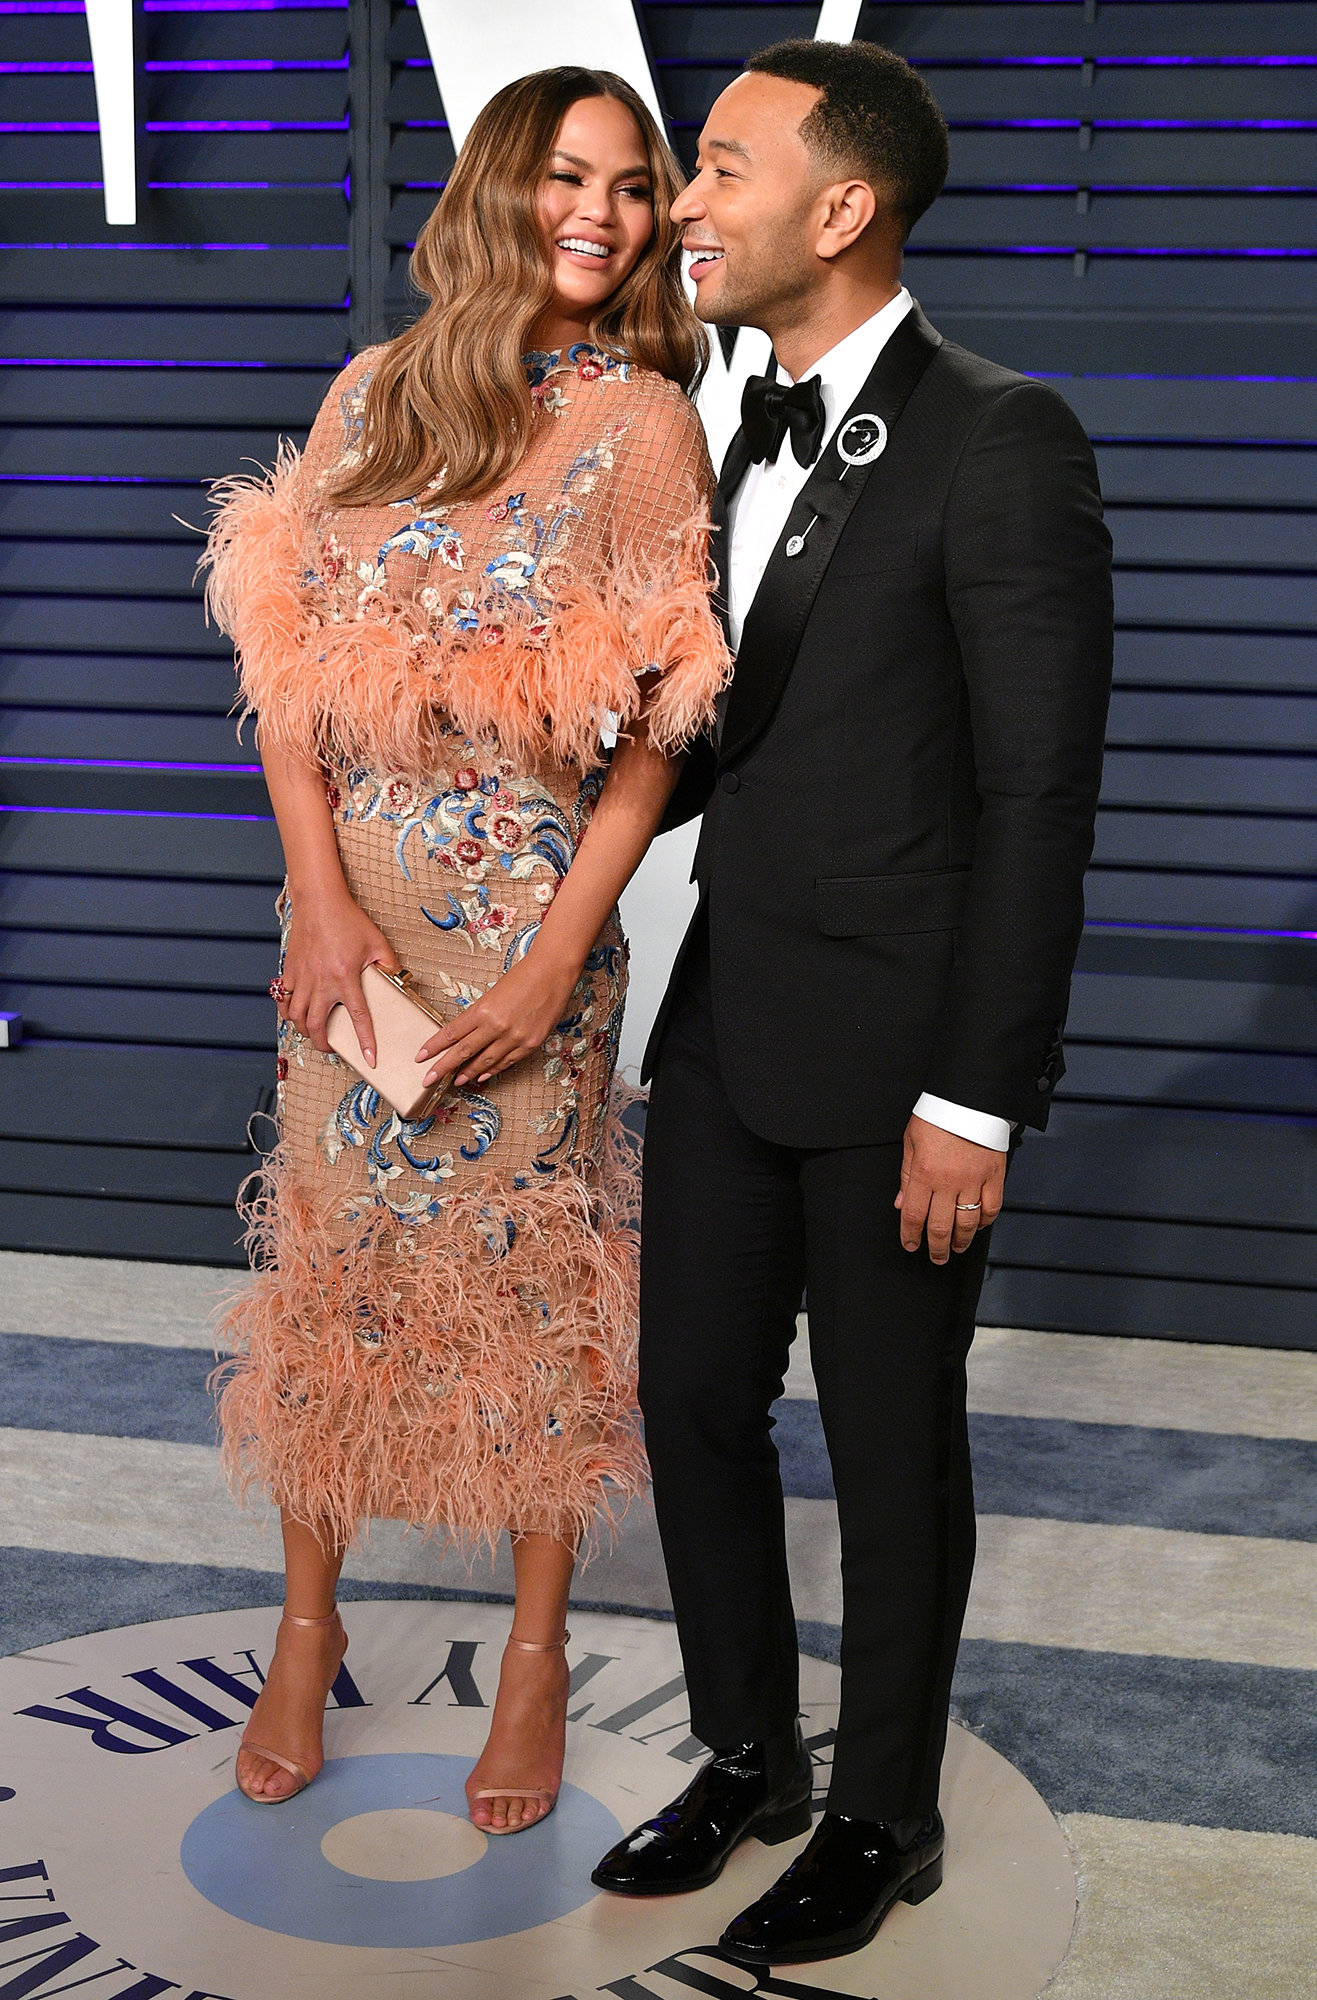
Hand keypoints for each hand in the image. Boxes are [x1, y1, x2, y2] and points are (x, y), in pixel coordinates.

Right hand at [276, 888, 400, 1063]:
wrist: (319, 901)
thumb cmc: (348, 920)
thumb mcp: (377, 942)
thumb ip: (389, 964)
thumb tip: (396, 980)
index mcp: (346, 977)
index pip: (358, 1018)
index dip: (365, 1041)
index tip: (370, 1059)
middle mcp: (321, 982)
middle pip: (317, 1026)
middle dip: (324, 1044)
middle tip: (331, 1048)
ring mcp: (302, 977)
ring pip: (296, 1017)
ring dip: (304, 1031)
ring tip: (313, 1033)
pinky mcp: (289, 970)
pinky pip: (283, 999)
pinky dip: (287, 1011)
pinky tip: (294, 1014)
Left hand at [415, 949, 582, 1089]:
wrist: (553, 972)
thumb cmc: (523, 976)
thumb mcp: (493, 993)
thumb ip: (480, 1016)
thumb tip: (466, 1036)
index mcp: (483, 1010)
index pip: (451, 1033)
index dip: (434, 1047)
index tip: (421, 1056)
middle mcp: (496, 1026)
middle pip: (463, 1052)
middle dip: (443, 1068)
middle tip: (428, 1080)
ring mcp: (514, 1037)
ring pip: (485, 1062)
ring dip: (468, 1073)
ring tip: (456, 1080)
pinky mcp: (530, 1044)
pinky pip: (507, 1062)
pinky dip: (493, 1070)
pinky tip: (482, 1075)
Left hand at [895, 1114, 1005, 1264]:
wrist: (969, 1097)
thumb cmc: (937, 1115)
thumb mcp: (911, 1141)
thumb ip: (906, 1175)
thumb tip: (900, 1202)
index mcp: (924, 1173)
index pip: (912, 1215)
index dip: (910, 1235)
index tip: (910, 1245)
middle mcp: (948, 1181)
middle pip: (940, 1226)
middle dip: (936, 1247)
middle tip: (936, 1257)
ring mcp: (974, 1180)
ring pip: (968, 1222)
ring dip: (961, 1240)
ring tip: (957, 1248)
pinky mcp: (994, 1175)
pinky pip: (992, 1207)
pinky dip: (985, 1221)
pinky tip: (979, 1225)